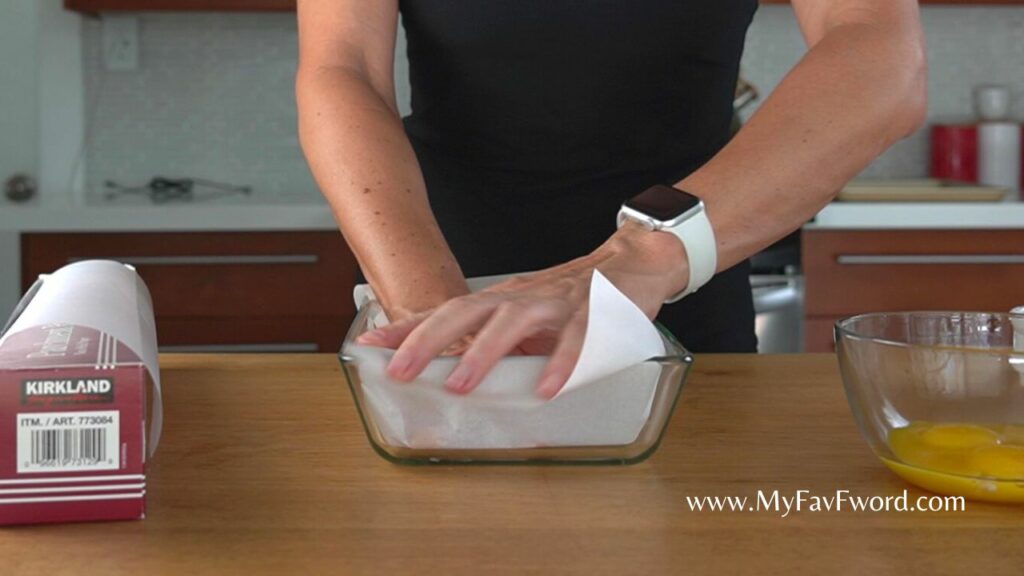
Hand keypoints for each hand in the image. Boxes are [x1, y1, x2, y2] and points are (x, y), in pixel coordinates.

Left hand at [356, 222, 689, 397]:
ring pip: (511, 321)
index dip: (406, 327)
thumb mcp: (526, 317)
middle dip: (427, 341)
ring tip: (460, 386)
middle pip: (464, 312)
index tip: (369, 344)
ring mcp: (555, 302)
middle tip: (400, 372)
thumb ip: (497, 344)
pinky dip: (560, 362)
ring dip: (482, 353)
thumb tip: (459, 379)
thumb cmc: (573, 298)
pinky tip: (546, 389)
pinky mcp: (594, 311)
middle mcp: (520, 297)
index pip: (444, 312)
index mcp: (500, 301)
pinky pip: (575, 338)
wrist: (633, 263)